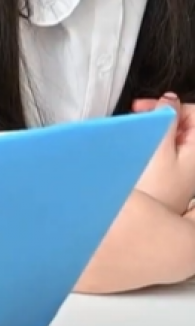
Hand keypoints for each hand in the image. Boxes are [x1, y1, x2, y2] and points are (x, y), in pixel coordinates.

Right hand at [132, 94, 194, 212]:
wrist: (146, 225)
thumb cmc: (153, 189)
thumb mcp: (159, 149)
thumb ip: (166, 120)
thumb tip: (170, 99)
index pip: (194, 112)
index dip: (171, 105)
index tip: (146, 108)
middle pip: (185, 123)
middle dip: (162, 116)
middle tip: (137, 118)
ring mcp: (185, 167)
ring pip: (175, 136)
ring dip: (156, 129)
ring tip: (137, 133)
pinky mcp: (173, 176)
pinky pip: (168, 150)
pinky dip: (154, 143)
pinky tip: (140, 148)